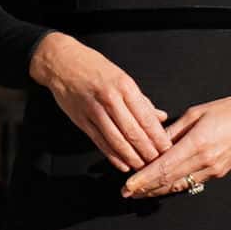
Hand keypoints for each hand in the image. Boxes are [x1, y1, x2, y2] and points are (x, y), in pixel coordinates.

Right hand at [30, 30, 172, 171]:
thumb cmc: (96, 69)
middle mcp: (110, 99)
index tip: (167, 149)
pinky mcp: (81, 120)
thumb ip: (142, 101)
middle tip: (158, 163)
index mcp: (125, 87)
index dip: (158, 137)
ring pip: (116, 140)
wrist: (63, 63)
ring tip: (143, 166)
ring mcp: (94, 111)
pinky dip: (113, 156)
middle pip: (133, 132)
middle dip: (147, 151)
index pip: (146, 118)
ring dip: (131, 157)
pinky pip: (100, 142)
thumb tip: (161, 117)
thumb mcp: (123, 78)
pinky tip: (123, 165)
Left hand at [122, 90, 230, 198]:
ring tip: (139, 192)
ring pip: (179, 186)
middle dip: (145, 189)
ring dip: (158, 191)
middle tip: (126, 193)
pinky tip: (161, 186)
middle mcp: (205, 161)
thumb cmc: (226, 109)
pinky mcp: (218, 173)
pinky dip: (173, 186)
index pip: (164, 167)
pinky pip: (190, 183)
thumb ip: (172, 132)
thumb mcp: (194, 113)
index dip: (143, 179)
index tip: (127, 185)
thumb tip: (151, 145)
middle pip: (168, 181)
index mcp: (197, 144)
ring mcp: (213, 170)